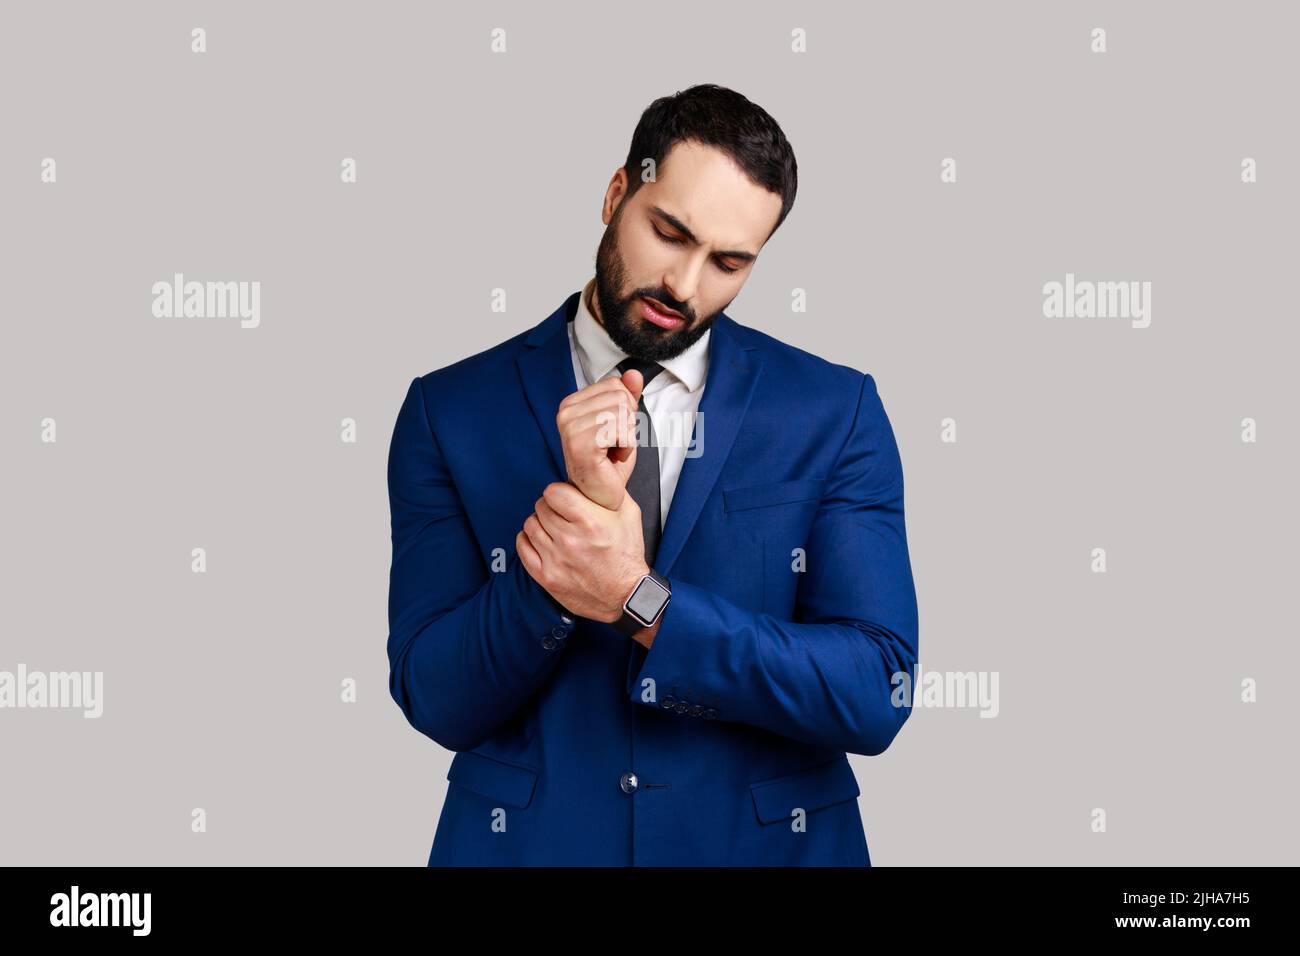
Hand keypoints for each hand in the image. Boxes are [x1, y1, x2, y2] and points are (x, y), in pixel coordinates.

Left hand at [516, 481, 648, 622]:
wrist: (625, 595)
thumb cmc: (627, 555)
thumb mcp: (629, 515)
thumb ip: (611, 490)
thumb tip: (596, 471)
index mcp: (591, 522)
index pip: (553, 492)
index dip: (559, 492)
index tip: (565, 497)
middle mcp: (570, 540)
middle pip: (541, 507)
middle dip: (551, 507)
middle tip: (562, 514)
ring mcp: (556, 560)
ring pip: (530, 525)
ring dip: (540, 523)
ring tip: (553, 528)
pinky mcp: (546, 577)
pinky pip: (522, 547)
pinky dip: (529, 540)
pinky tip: (542, 540)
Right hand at [556, 369, 646, 510]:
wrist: (600, 496)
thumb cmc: (608, 464)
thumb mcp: (623, 423)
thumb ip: (627, 397)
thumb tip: (633, 374)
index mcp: (571, 403)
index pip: (615, 384)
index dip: (625, 410)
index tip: (611, 433)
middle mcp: (565, 412)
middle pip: (620, 397)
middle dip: (627, 424)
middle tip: (612, 446)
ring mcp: (570, 427)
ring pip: (622, 412)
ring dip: (627, 437)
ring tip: (612, 452)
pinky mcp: (580, 443)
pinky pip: (620, 430)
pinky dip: (626, 447)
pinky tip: (612, 459)